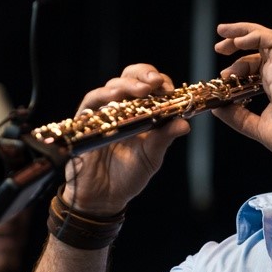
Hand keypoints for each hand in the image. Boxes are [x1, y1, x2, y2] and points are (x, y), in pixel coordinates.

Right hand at [61, 64, 190, 214]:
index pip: (151, 86)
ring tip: (141, 90)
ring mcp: (104, 112)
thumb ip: (165, 138)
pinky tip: (115, 97)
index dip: (160, 82)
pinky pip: (92, 101)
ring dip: (128, 85)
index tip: (169, 89)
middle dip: (144, 74)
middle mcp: (124, 108)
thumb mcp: (152, 156)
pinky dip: (103, 95)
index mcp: (143, 112)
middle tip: (155, 82)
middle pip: (131, 77)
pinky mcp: (86, 120)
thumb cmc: (129, 176)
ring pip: (114, 86)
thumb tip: (185, 124)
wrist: (104, 197)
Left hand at [213, 22, 271, 163]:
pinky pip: (270, 40)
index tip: (223, 78)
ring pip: (263, 36)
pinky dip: (253, 35)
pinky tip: (238, 41)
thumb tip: (217, 108)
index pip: (255, 64)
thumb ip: (238, 118)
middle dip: (235, 40)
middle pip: (257, 46)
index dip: (237, 65)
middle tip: (218, 46)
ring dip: (241, 31)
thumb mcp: (258, 128)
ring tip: (222, 33)